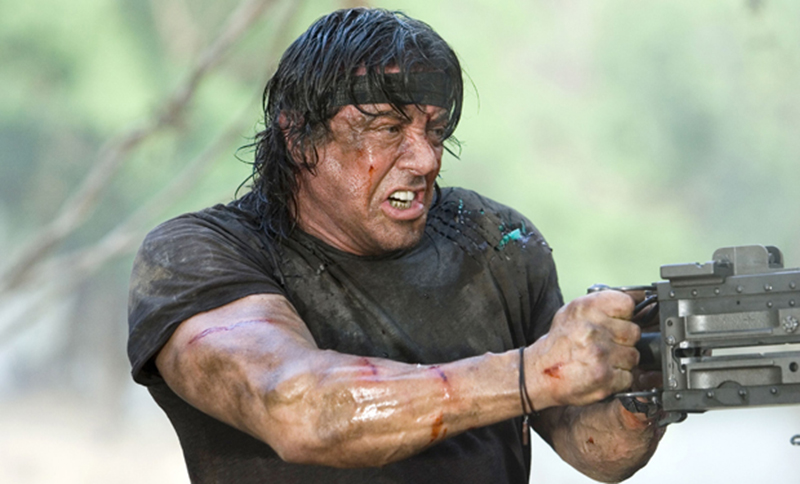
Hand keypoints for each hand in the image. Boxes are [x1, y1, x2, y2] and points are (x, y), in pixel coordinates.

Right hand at [526, 291, 640, 409]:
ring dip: (620, 361)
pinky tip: (600, 374)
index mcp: (586, 308)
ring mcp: (600, 353)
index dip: (624, 316)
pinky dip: (617, 379)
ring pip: (633, 356)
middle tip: (603, 345)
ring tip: (600, 361)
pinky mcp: (605, 377)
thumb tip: (640, 296)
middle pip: (633, 332)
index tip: (615, 323)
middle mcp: (593, 329)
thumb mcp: (574, 312)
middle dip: (622, 341)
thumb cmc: (559, 344)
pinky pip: (628, 376)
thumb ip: (605, 303)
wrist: (540, 373)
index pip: (627, 304)